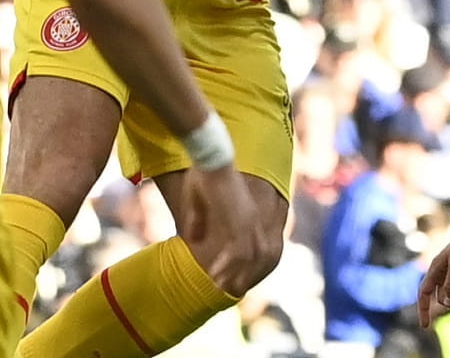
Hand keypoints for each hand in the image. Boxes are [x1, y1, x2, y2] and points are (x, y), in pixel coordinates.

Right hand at [177, 164, 264, 296]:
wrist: (212, 159)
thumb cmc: (204, 174)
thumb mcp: (197, 201)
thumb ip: (197, 219)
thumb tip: (193, 237)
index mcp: (246, 214)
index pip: (251, 246)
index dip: (242, 264)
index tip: (227, 276)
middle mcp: (253, 220)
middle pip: (256, 257)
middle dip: (242, 275)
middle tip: (227, 291)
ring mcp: (249, 222)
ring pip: (249, 259)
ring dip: (235, 275)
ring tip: (220, 289)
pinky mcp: (241, 222)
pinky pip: (240, 252)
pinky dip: (229, 266)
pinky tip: (215, 276)